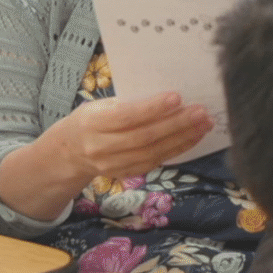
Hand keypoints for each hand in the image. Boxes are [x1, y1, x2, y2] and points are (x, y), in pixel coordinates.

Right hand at [57, 91, 211, 180]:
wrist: (69, 152)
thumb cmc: (90, 120)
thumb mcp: (100, 105)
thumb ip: (127, 103)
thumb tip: (166, 98)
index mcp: (93, 123)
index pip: (127, 116)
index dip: (153, 108)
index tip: (177, 97)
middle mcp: (102, 147)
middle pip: (145, 137)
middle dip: (177, 124)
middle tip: (201, 112)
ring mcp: (114, 165)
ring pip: (153, 153)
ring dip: (183, 138)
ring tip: (204, 124)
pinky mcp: (125, 174)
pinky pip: (155, 162)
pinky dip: (176, 150)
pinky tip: (192, 138)